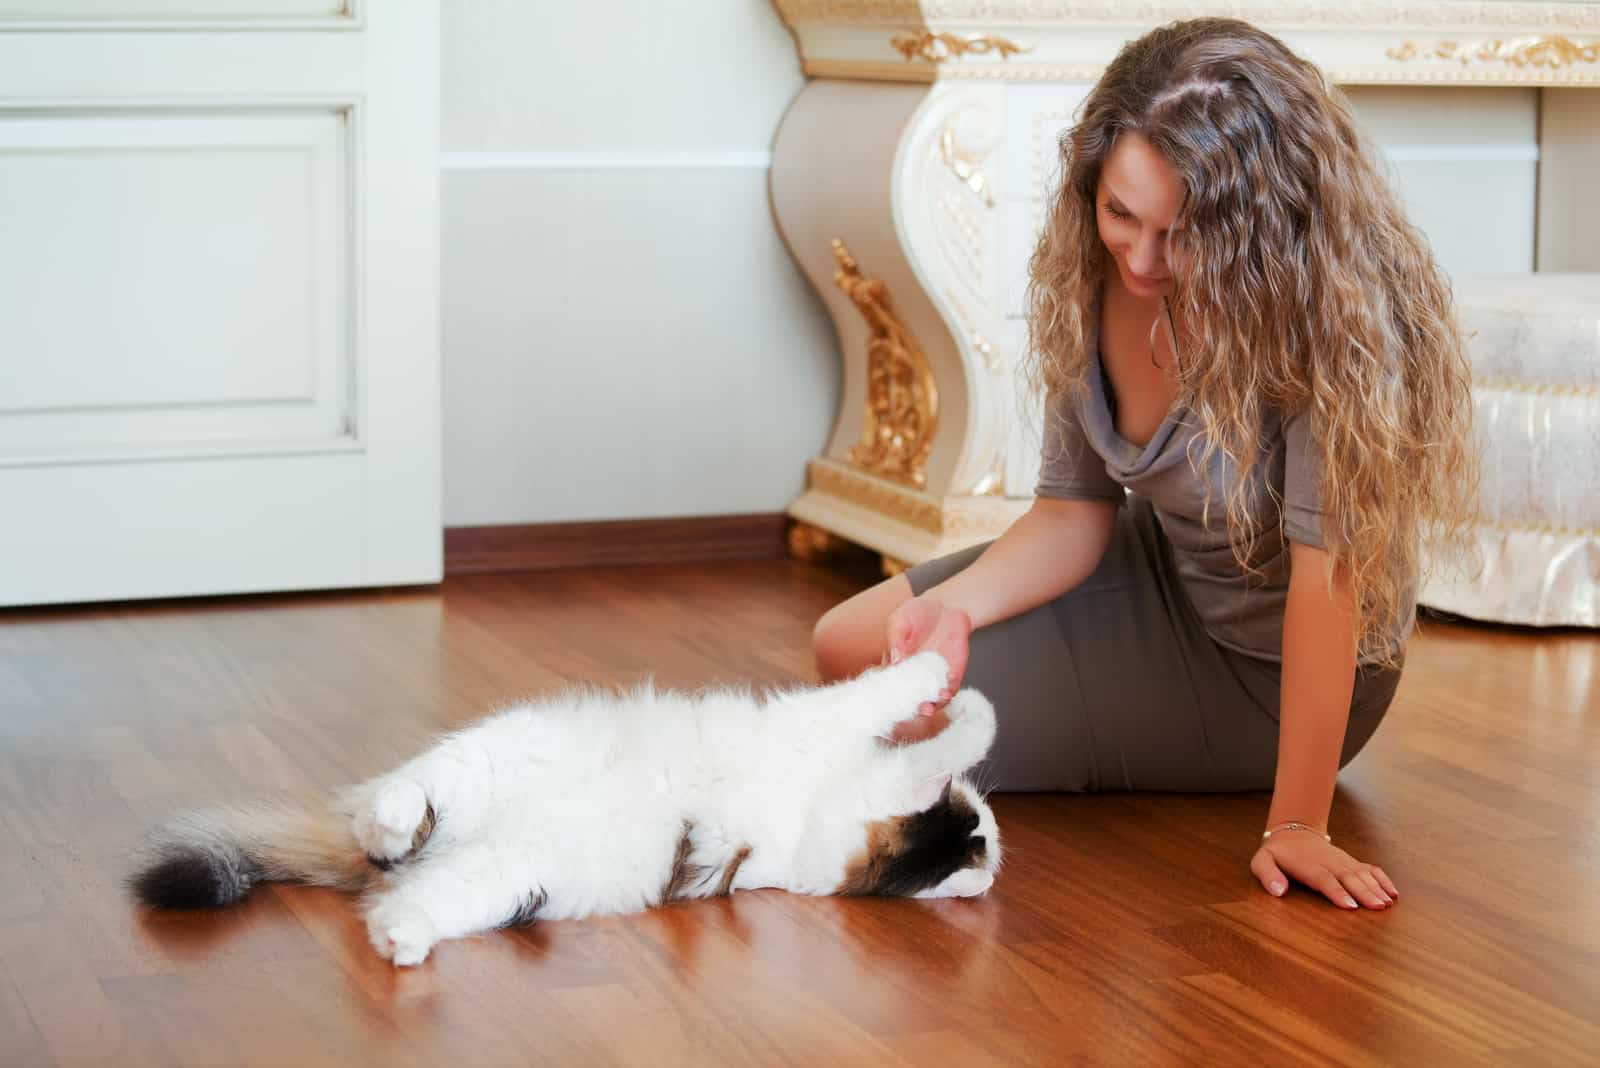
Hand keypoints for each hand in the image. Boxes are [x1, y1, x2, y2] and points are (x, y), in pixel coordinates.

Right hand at [882, 597, 971, 741]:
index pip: (889, 686)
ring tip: (934, 703)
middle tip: (919, 708)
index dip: (889, 697)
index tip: (891, 703)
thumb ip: (896, 639)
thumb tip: (895, 660)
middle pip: (910, 699)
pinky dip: (949, 693)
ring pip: (930, 699)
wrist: (947, 607)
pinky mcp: (950, 675)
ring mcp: (932, 678)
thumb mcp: (900, 620)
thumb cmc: (917, 612)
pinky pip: (949, 690)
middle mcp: (913, 676)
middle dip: (913, 707)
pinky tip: (948, 688)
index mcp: (894, 665)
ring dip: (932, 705)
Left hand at [1251, 830, 1397, 909]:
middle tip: (1378, 907)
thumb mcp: (1261, 861)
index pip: (1325, 880)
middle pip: (1348, 878)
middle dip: (1364, 893)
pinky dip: (1382, 879)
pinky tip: (1393, 892)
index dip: (1338, 892)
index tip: (1350, 906)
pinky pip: (1369, 869)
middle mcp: (1329, 863)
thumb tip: (1278, 891)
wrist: (1293, 831)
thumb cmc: (1277, 853)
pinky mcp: (1350, 862)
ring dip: (1376, 888)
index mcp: (1309, 866)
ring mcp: (1342, 861)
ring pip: (1362, 874)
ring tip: (1388, 903)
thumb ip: (1268, 875)